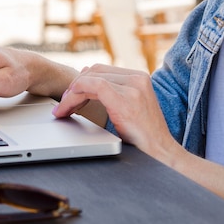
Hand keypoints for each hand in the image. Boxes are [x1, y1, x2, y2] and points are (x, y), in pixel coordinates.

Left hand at [53, 64, 180, 164]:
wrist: (161, 153)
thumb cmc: (143, 136)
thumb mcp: (129, 108)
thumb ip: (113, 93)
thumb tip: (87, 83)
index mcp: (138, 77)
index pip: (102, 70)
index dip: (82, 81)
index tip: (69, 96)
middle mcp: (137, 78)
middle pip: (94, 72)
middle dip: (74, 87)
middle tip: (62, 104)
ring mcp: (133, 86)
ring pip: (91, 79)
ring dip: (71, 94)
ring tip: (62, 109)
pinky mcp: (125, 98)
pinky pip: (94, 86)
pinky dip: (76, 94)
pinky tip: (68, 107)